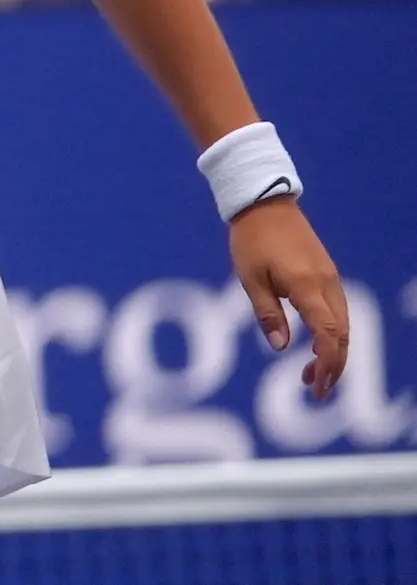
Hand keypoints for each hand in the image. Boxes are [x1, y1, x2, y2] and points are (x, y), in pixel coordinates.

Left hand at [230, 197, 348, 399]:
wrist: (264, 202)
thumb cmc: (251, 239)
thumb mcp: (250, 278)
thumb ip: (268, 313)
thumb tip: (281, 347)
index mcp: (307, 286)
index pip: (328, 334)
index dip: (327, 363)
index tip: (317, 386)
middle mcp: (326, 284)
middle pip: (342, 335)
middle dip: (333, 366)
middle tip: (315, 390)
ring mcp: (330, 278)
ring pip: (343, 324)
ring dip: (332, 352)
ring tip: (309, 374)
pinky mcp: (327, 274)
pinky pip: (337, 311)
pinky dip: (331, 334)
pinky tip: (313, 345)